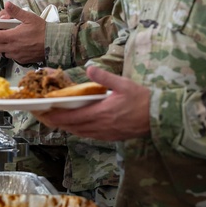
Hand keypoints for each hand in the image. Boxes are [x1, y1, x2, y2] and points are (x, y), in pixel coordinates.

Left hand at [0, 2, 45, 64]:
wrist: (55, 44)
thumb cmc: (43, 30)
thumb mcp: (30, 17)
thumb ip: (16, 11)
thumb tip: (7, 4)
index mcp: (13, 37)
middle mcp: (12, 48)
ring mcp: (16, 55)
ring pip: (0, 52)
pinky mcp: (21, 60)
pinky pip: (9, 56)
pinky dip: (4, 51)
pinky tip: (5, 46)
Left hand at [35, 67, 151, 140]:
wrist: (159, 117)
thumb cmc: (142, 99)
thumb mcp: (123, 84)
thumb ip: (104, 78)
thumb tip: (89, 69)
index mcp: (101, 113)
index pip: (73, 118)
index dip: (58, 117)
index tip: (46, 115)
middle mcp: (102, 126)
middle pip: (75, 127)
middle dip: (61, 123)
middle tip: (49, 118)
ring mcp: (107, 133)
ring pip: (83, 133)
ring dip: (71, 128)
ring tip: (61, 122)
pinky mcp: (113, 137)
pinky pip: (93, 136)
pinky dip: (83, 132)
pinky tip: (81, 127)